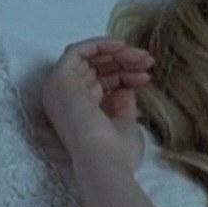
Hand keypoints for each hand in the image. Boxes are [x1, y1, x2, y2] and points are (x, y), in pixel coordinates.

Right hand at [40, 37, 153, 170]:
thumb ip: (121, 103)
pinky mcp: (59, 80)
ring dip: (117, 53)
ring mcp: (59, 90)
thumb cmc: (117, 151)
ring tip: (143, 58)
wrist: (105, 162)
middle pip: (93, 69)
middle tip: (148, 61)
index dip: (124, 74)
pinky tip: (122, 46)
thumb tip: (125, 87)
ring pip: (88, 58)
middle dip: (123, 61)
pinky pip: (76, 51)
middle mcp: (63, 100)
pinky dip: (99, 44)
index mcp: (76, 111)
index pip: (98, 83)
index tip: (146, 74)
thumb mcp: (123, 122)